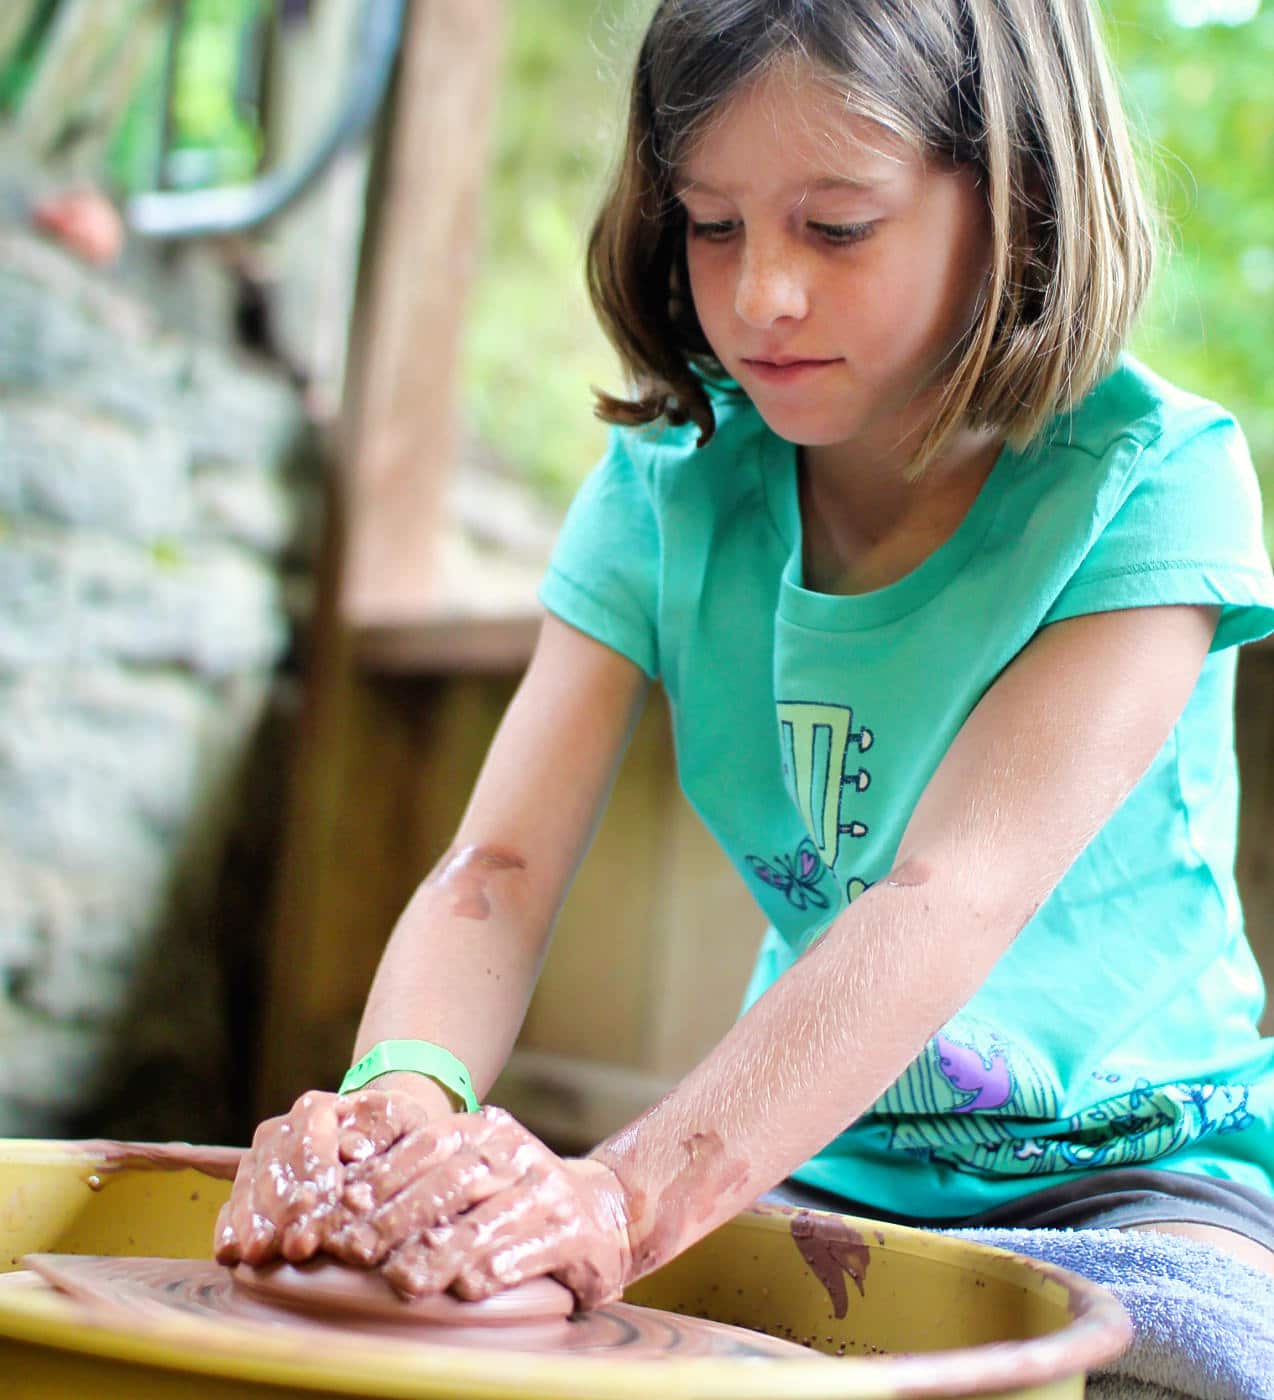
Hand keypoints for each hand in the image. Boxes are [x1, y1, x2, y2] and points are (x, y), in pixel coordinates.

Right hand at [214, 1088, 430, 1265]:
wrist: (376, 1140)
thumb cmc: (392, 1133)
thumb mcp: (399, 1121)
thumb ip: (379, 1129)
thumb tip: (354, 1150)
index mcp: (316, 1109)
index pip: (310, 1139)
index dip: (314, 1174)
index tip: (323, 1206)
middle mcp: (281, 1130)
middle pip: (274, 1167)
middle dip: (284, 1208)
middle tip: (295, 1246)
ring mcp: (259, 1160)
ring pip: (248, 1186)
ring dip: (254, 1222)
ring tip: (259, 1254)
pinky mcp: (247, 1189)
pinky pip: (232, 1206)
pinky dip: (229, 1228)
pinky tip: (230, 1252)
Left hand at [332, 1106, 633, 1308]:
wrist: (606, 1214)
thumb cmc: (516, 1199)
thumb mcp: (475, 1172)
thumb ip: (422, 1177)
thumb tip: (344, 1191)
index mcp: (488, 1132)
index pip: (429, 1145)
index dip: (382, 1175)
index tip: (343, 1209)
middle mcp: (518, 1154)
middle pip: (451, 1181)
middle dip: (397, 1217)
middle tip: (353, 1251)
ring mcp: (548, 1191)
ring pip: (486, 1221)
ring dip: (439, 1253)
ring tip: (401, 1281)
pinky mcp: (574, 1232)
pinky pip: (530, 1251)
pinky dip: (496, 1270)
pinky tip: (466, 1289)